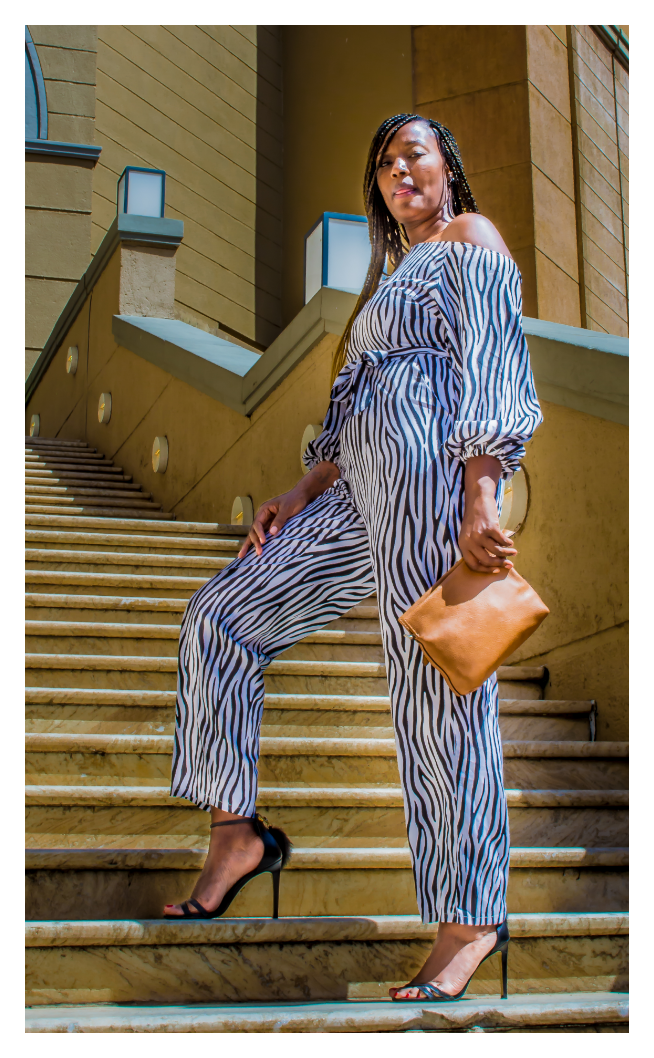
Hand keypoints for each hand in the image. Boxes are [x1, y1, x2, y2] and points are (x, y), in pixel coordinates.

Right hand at [237, 461, 339, 557]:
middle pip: (254, 530)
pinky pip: (265, 536)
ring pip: (256, 534)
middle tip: (259, 553)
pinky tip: (255, 551)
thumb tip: (272, 533)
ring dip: (252, 544)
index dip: (259, 533)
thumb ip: (280, 520)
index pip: (257, 523)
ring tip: (243, 556)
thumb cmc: (295, 500)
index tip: (264, 541)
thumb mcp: (287, 508)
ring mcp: (267, 522)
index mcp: (264, 510)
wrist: (302, 496)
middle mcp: (263, 516)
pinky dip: (260, 543)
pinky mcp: (273, 527)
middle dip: (253, 541)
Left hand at [459, 455, 517, 572]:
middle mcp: (470, 541)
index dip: (486, 570)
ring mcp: (479, 534)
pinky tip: (511, 543)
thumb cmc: (475, 519)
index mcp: (463, 545)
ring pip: (496, 551)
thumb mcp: (470, 535)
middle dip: (500, 564)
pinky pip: (502, 541)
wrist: (477, 499)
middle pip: (486, 560)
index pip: (473, 565)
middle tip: (509, 565)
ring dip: (507, 553)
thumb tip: (494, 563)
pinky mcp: (490, 527)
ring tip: (514, 552)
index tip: (496, 570)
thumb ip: (477, 548)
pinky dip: (508, 543)